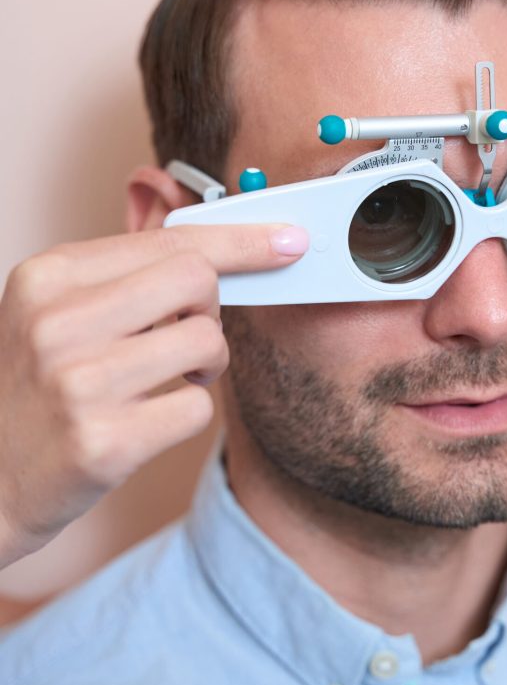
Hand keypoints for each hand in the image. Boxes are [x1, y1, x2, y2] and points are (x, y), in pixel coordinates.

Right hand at [0, 224, 306, 568]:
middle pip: (198, 281)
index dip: (242, 241)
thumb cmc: (40, 386)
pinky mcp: (102, 443)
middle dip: (211, 309)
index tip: (288, 241)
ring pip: (207, 341)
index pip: (172, 241)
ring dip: (206, 364)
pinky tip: (151, 420)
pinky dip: (189, 413)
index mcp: (50, 275)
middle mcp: (57, 321)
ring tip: (170, 379)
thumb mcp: (61, 309)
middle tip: (187, 335)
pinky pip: (199, 409)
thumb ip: (132, 273)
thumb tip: (222, 247)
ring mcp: (77, 383)